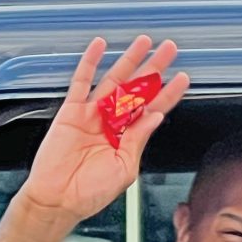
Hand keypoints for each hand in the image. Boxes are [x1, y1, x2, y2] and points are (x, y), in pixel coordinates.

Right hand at [20, 35, 188, 225]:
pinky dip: (90, 63)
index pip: (152, 110)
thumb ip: (139, 141)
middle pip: (137, 90)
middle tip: (169, 50)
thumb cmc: (89, 194)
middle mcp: (112, 124)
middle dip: (154, 69)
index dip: (168, 94)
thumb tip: (154, 118)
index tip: (182, 79)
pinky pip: (82, 82)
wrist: (58, 200)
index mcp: (128, 139)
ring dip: (129, 60)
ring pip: (115, 80)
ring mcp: (92, 115)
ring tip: (144, 42)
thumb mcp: (124, 169)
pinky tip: (101, 46)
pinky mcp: (71, 112)